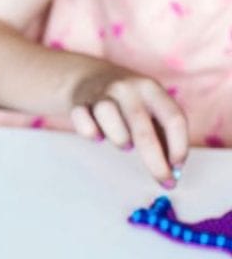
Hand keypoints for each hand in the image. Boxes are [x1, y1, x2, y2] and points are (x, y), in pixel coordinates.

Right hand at [68, 66, 188, 185]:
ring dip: (121, 141)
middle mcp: (127, 89)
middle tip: (163, 181)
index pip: (173, 118)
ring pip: (112, 125)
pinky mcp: (79, 103)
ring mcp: (101, 94)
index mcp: (151, 89)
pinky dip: (92, 134)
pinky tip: (98, 134)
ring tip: (124, 143)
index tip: (177, 167)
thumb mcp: (151, 107)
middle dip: (155, 161)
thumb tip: (173, 171)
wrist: (89, 77)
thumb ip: (163, 135)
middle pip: (143, 130)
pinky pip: (85, 125)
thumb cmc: (129, 101)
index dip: (179, 146)